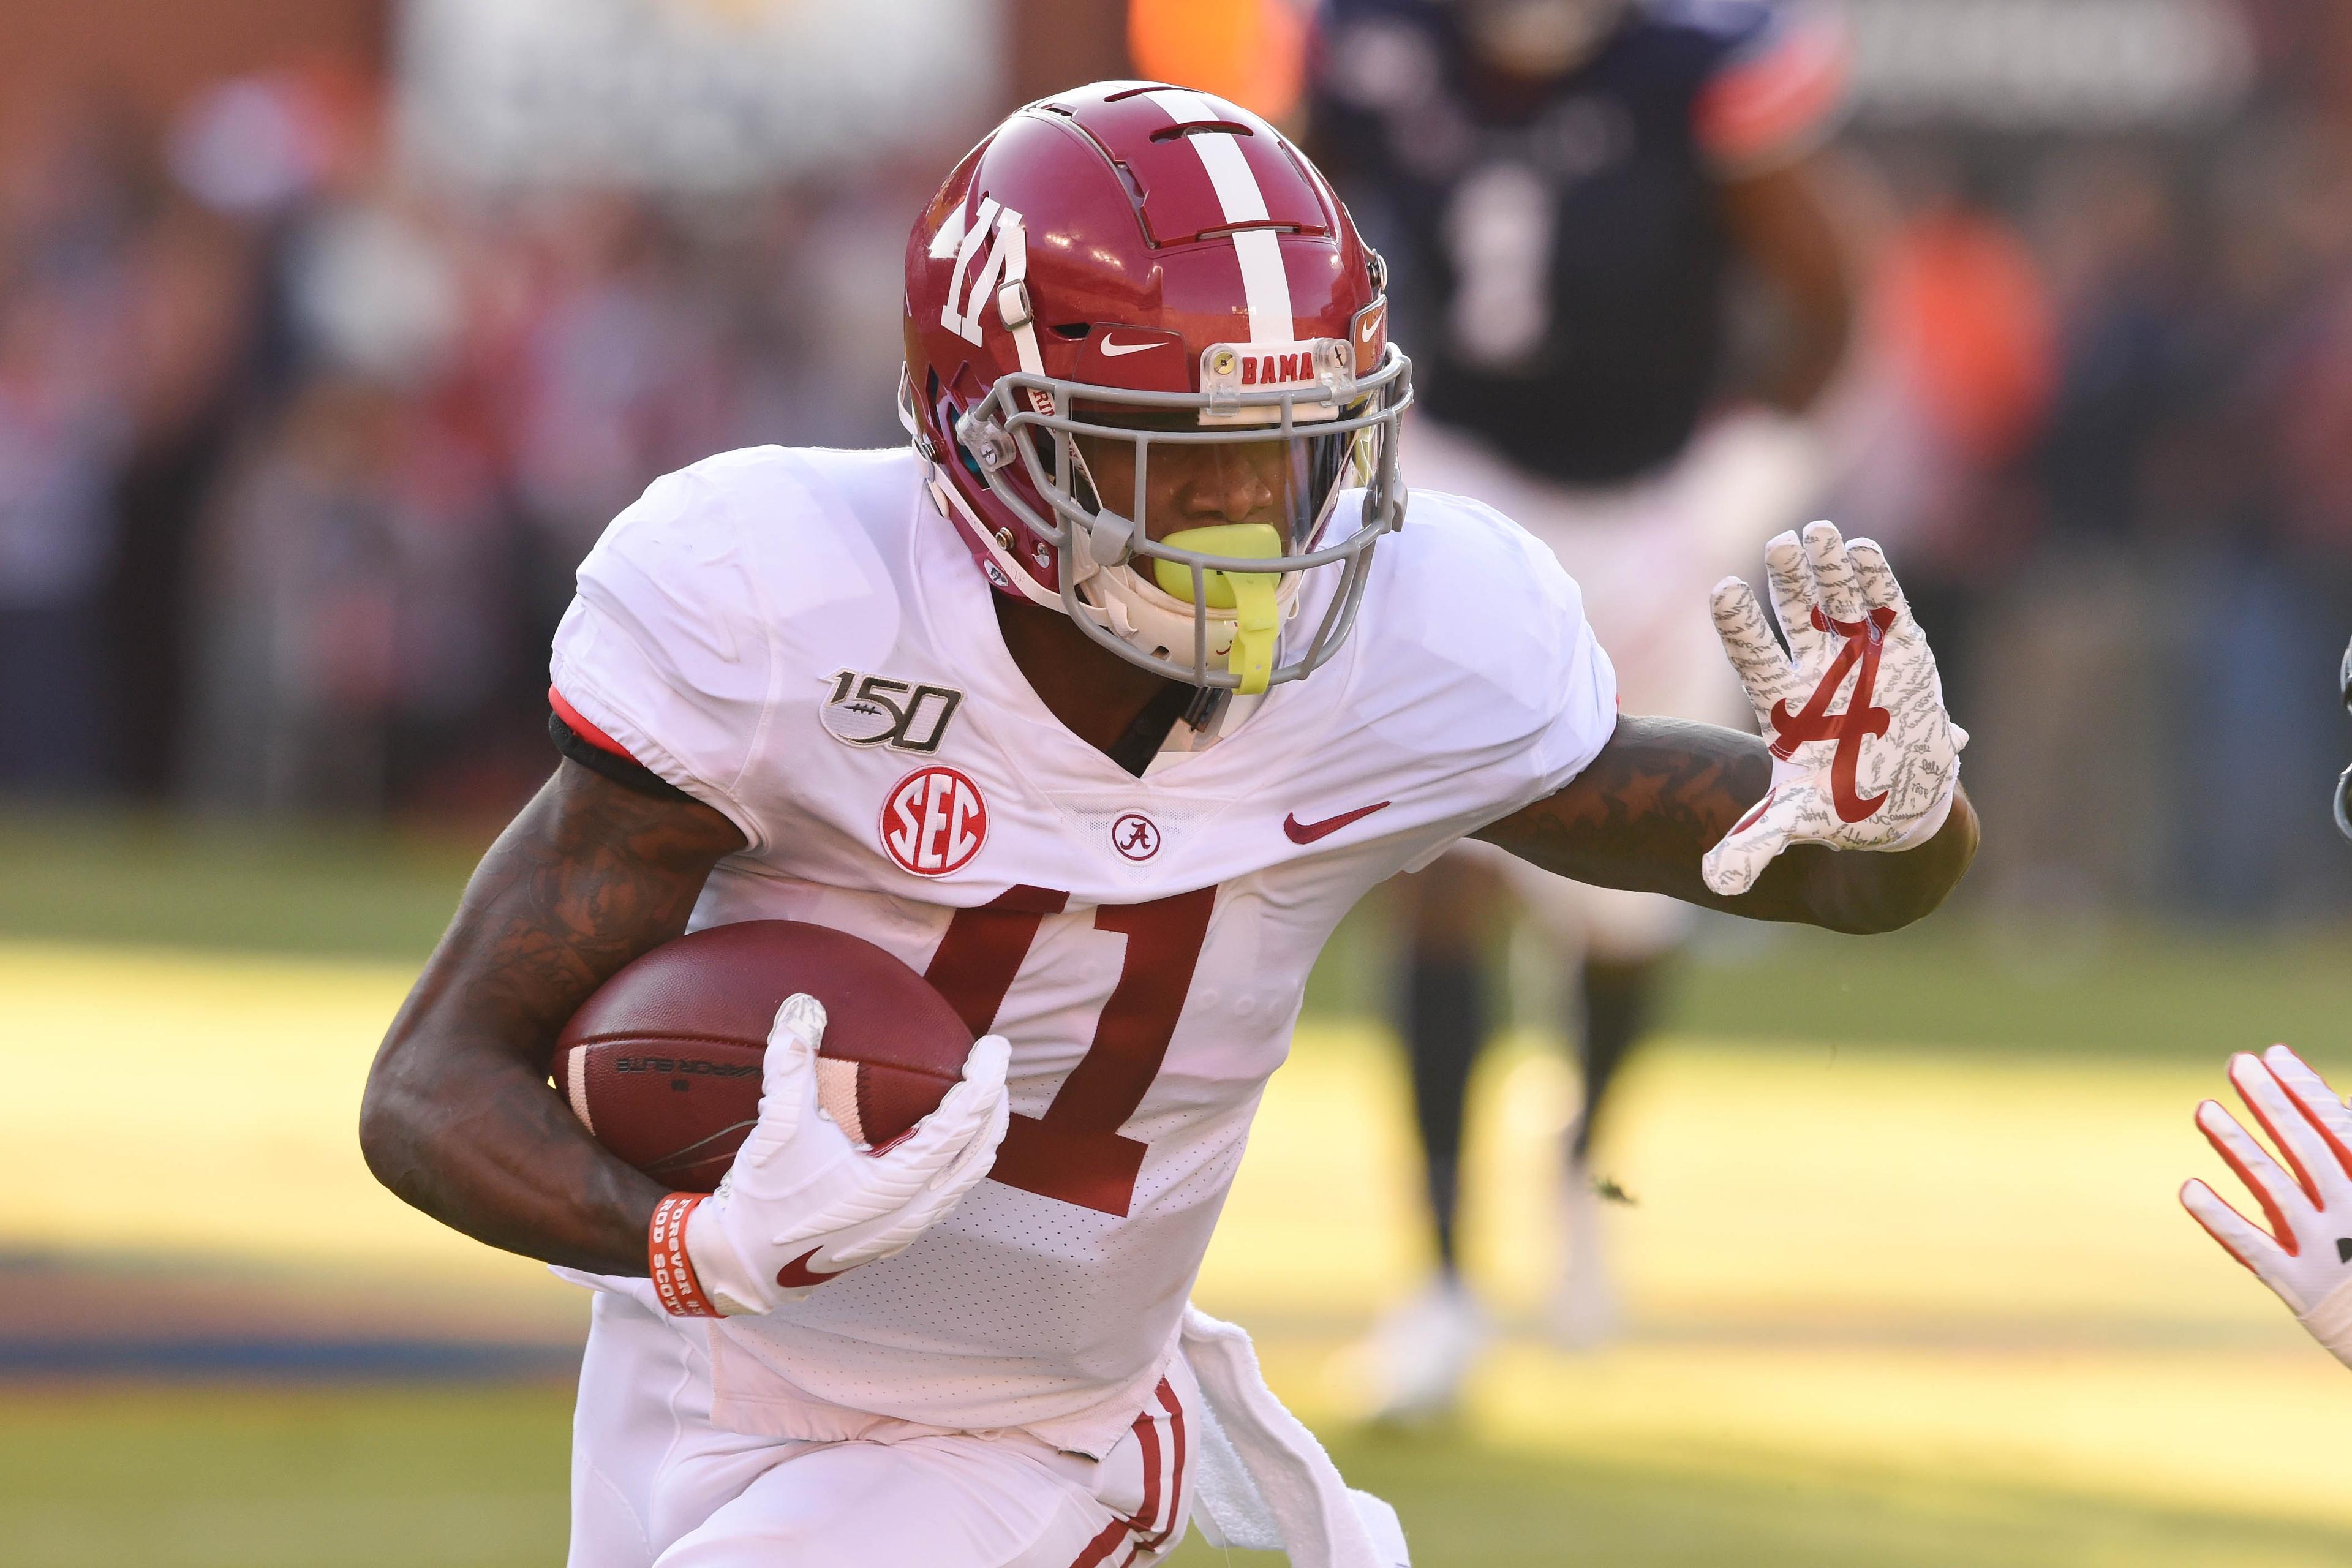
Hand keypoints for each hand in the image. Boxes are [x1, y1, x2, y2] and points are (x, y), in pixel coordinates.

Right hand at [674, 994, 1009, 1316]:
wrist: (747, 1266)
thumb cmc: (767, 1200)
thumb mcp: (778, 1130)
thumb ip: (791, 1066)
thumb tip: (802, 1009)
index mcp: (897, 1182)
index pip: (963, 1122)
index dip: (985, 1080)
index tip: (992, 1046)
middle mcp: (914, 1209)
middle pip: (980, 1149)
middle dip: (993, 1104)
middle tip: (990, 1064)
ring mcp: (908, 1228)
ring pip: (968, 1177)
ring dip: (980, 1135)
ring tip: (978, 1099)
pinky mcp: (896, 1237)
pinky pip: (948, 1194)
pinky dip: (959, 1161)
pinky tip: (942, 1143)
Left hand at [1702, 521, 1965, 897]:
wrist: (1899, 812)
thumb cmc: (1841, 813)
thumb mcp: (1795, 823)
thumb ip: (1756, 840)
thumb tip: (1713, 879)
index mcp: (1783, 705)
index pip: (1753, 655)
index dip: (1738, 625)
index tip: (1718, 591)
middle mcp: (1817, 673)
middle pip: (1795, 616)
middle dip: (1787, 581)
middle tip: (1775, 544)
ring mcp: (1860, 660)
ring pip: (1839, 603)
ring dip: (1830, 567)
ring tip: (1817, 529)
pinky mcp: (1902, 656)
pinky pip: (1889, 611)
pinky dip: (1880, 582)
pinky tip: (1864, 548)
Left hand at [2181, 1046, 2351, 1367]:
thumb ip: (2347, 1152)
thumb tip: (2330, 1102)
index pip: (2339, 1131)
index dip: (2306, 1092)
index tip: (2273, 1054)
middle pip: (2307, 1150)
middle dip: (2272, 1104)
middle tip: (2237, 1062)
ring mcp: (2325, 1251)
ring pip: (2276, 1190)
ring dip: (2239, 1148)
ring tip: (2202, 1108)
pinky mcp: (2298, 1287)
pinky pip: (2254, 1249)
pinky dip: (2221, 1219)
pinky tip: (2187, 1188)